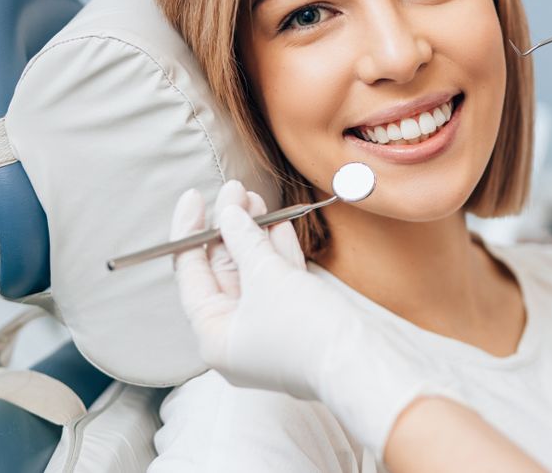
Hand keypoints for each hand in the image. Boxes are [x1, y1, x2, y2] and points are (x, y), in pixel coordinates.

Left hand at [170, 181, 454, 456]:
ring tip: (256, 198)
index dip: (190, 232)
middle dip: (230, 228)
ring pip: (253, 273)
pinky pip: (278, 282)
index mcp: (214, 337)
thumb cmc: (306, 330)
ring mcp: (267, 330)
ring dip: (255, 234)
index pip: (191, 274)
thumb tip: (229, 212)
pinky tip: (280, 223)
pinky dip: (277, 253)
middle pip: (223, 271)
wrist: (362, 361)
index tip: (196, 197)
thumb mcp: (267, 276)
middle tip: (235, 191)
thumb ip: (244, 240)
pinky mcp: (295, 322)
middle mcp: (236, 337)